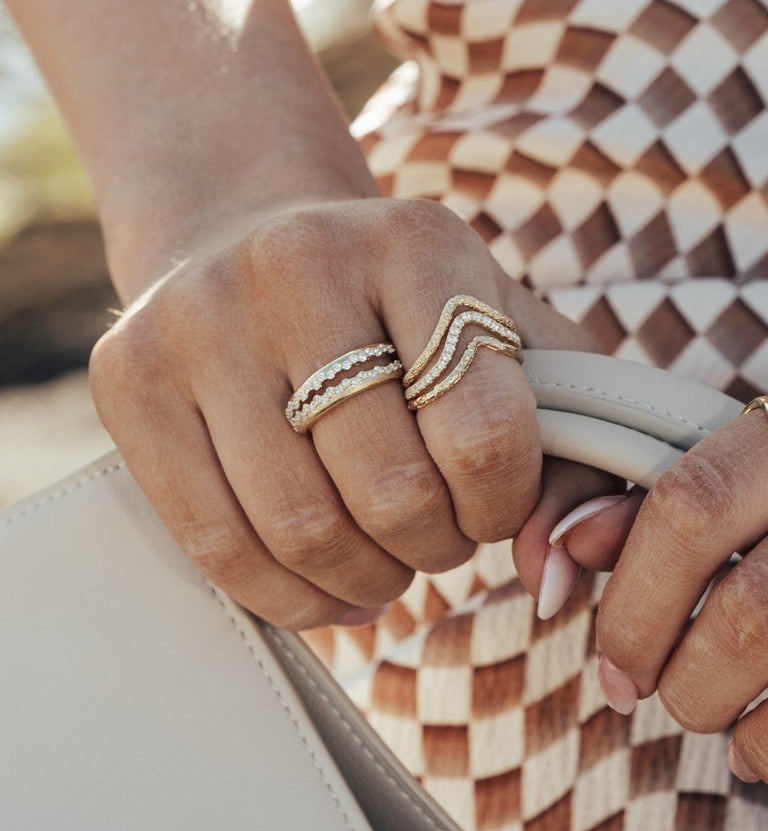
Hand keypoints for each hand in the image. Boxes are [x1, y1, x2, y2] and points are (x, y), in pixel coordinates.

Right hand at [91, 196, 614, 629]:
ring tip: (387, 556)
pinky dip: (289, 597)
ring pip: (302, 529)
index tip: (490, 502)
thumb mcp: (508, 341)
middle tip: (437, 535)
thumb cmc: (407, 313)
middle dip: (435, 546)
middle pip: (392, 491)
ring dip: (367, 577)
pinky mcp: (127, 378)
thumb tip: (556, 573)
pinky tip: (329, 584)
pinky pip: (215, 546)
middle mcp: (297, 263)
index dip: (502, 503)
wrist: (246, 233)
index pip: (483, 429)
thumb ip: (576, 449)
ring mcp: (200, 319)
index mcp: (416, 241)